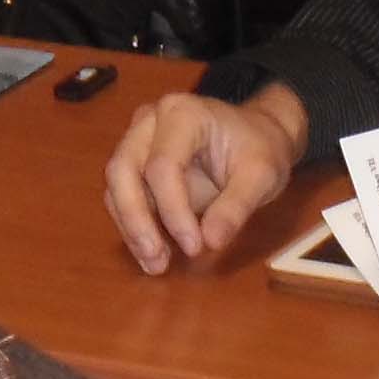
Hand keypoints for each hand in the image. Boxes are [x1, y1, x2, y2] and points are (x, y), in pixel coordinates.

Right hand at [105, 84, 309, 271]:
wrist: (256, 136)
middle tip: (158, 262)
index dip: (173, 210)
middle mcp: (149, 122)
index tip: (196, 247)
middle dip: (136, 220)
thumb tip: (211, 242)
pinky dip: (134, 228)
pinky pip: (122, 198)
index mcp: (182, 114)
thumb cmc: (259, 149)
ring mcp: (137, 141)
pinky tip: (153, 255)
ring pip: (116, 187)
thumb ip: (237, 207)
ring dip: (131, 229)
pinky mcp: (135, 165)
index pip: (163, 164)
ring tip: (156, 265)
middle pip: (122, 170)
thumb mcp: (262, 176)